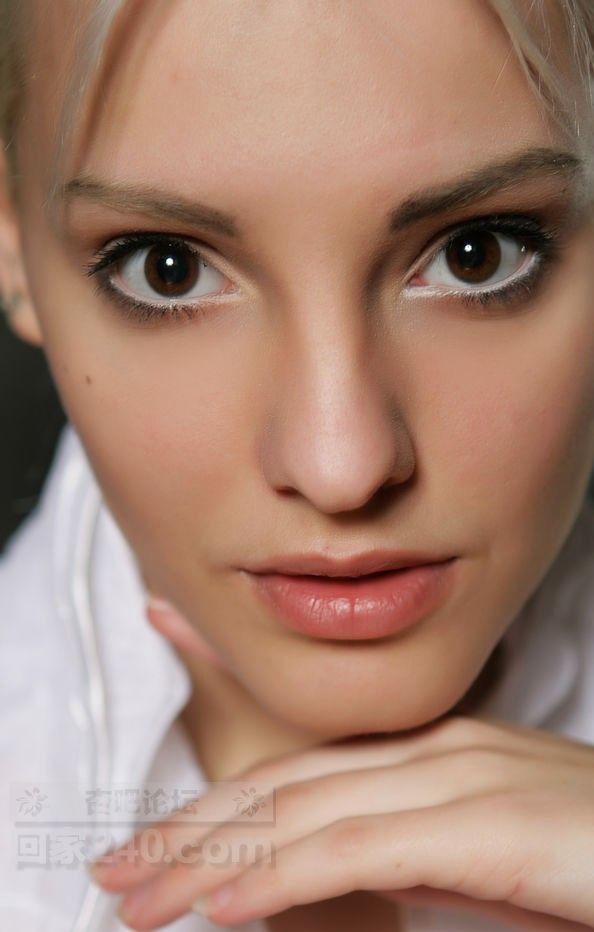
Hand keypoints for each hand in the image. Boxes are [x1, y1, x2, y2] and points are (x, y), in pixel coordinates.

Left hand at [87, 714, 593, 929]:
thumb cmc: (590, 856)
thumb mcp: (485, 856)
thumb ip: (412, 854)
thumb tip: (336, 878)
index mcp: (433, 753)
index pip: (300, 775)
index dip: (220, 808)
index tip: (156, 847)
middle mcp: (435, 751)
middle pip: (284, 786)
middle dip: (191, 829)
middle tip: (118, 869)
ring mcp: (459, 778)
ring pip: (303, 812)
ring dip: (211, 858)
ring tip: (140, 897)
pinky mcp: (482, 823)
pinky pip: (356, 848)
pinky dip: (280, 875)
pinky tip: (225, 905)